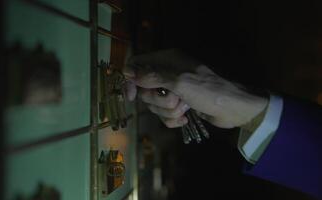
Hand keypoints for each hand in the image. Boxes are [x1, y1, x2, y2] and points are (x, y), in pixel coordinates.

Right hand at [124, 49, 267, 128]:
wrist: (233, 109)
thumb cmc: (209, 91)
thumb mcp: (180, 81)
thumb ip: (153, 76)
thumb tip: (130, 73)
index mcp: (167, 60)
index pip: (137, 64)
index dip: (130, 80)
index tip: (131, 96)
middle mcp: (167, 73)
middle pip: (144, 89)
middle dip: (158, 100)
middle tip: (175, 100)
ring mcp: (173, 90)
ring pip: (154, 104)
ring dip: (168, 110)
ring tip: (185, 108)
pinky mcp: (178, 105)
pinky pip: (164, 115)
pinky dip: (173, 119)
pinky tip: (185, 118)